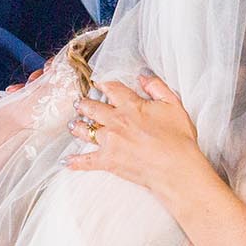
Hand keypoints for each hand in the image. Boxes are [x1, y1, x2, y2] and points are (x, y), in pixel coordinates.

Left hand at [65, 76, 205, 196]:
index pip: (112, 89)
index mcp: (131, 106)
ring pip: (85, 130)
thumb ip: (157, 87)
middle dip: (84, 104)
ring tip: (72, 124)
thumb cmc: (178, 139)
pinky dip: (75, 162)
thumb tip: (143, 77)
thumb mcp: (174, 105)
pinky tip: (66, 162)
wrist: (176, 169)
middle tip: (78, 103)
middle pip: (92, 108)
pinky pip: (86, 161)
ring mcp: (109, 141)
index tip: (98, 83)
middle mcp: (115, 121)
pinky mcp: (108, 161)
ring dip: (77, 126)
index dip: (103, 84)